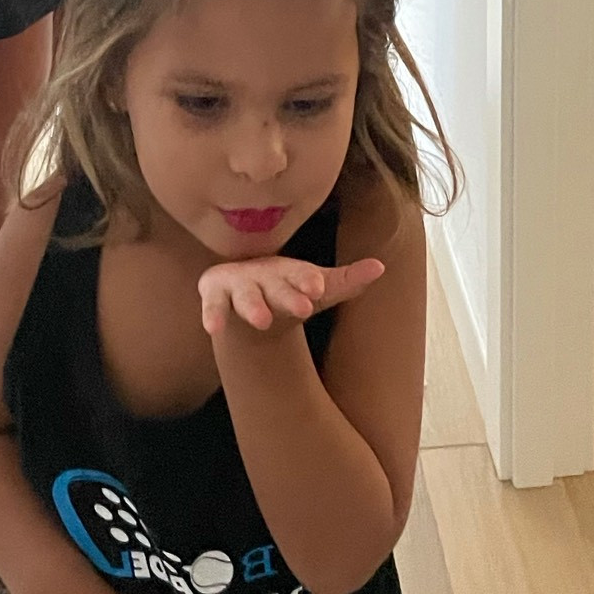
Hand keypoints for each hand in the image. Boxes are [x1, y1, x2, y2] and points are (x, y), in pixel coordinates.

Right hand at [198, 253, 385, 336]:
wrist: (250, 303)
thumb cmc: (288, 290)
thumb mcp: (317, 289)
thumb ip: (347, 280)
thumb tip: (381, 266)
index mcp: (289, 272)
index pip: (300, 274)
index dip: (306, 279)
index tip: (318, 287)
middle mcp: (263, 275)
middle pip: (274, 285)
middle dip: (286, 294)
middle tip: (303, 306)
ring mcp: (237, 285)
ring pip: (244, 295)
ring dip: (252, 306)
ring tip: (261, 319)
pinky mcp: (214, 296)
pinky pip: (212, 305)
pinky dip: (211, 314)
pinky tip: (213, 328)